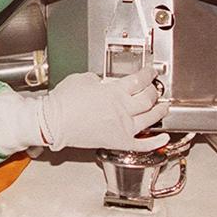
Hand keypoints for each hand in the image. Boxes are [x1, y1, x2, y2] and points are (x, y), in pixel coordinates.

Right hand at [0, 65, 167, 152]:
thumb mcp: (81, 79)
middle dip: (154, 90)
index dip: (148, 73)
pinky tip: (164, 137)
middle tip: (154, 88)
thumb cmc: (63, 102)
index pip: (139, 80)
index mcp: (114, 91)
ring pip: (151, 118)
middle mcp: (122, 109)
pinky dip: (156, 141)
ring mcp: (122, 127)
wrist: (53, 123)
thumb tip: (101, 83)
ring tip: (163, 106)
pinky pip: (143, 144)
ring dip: (160, 110)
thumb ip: (97, 80)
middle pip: (149, 98)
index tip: (151, 71)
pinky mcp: (118, 141)